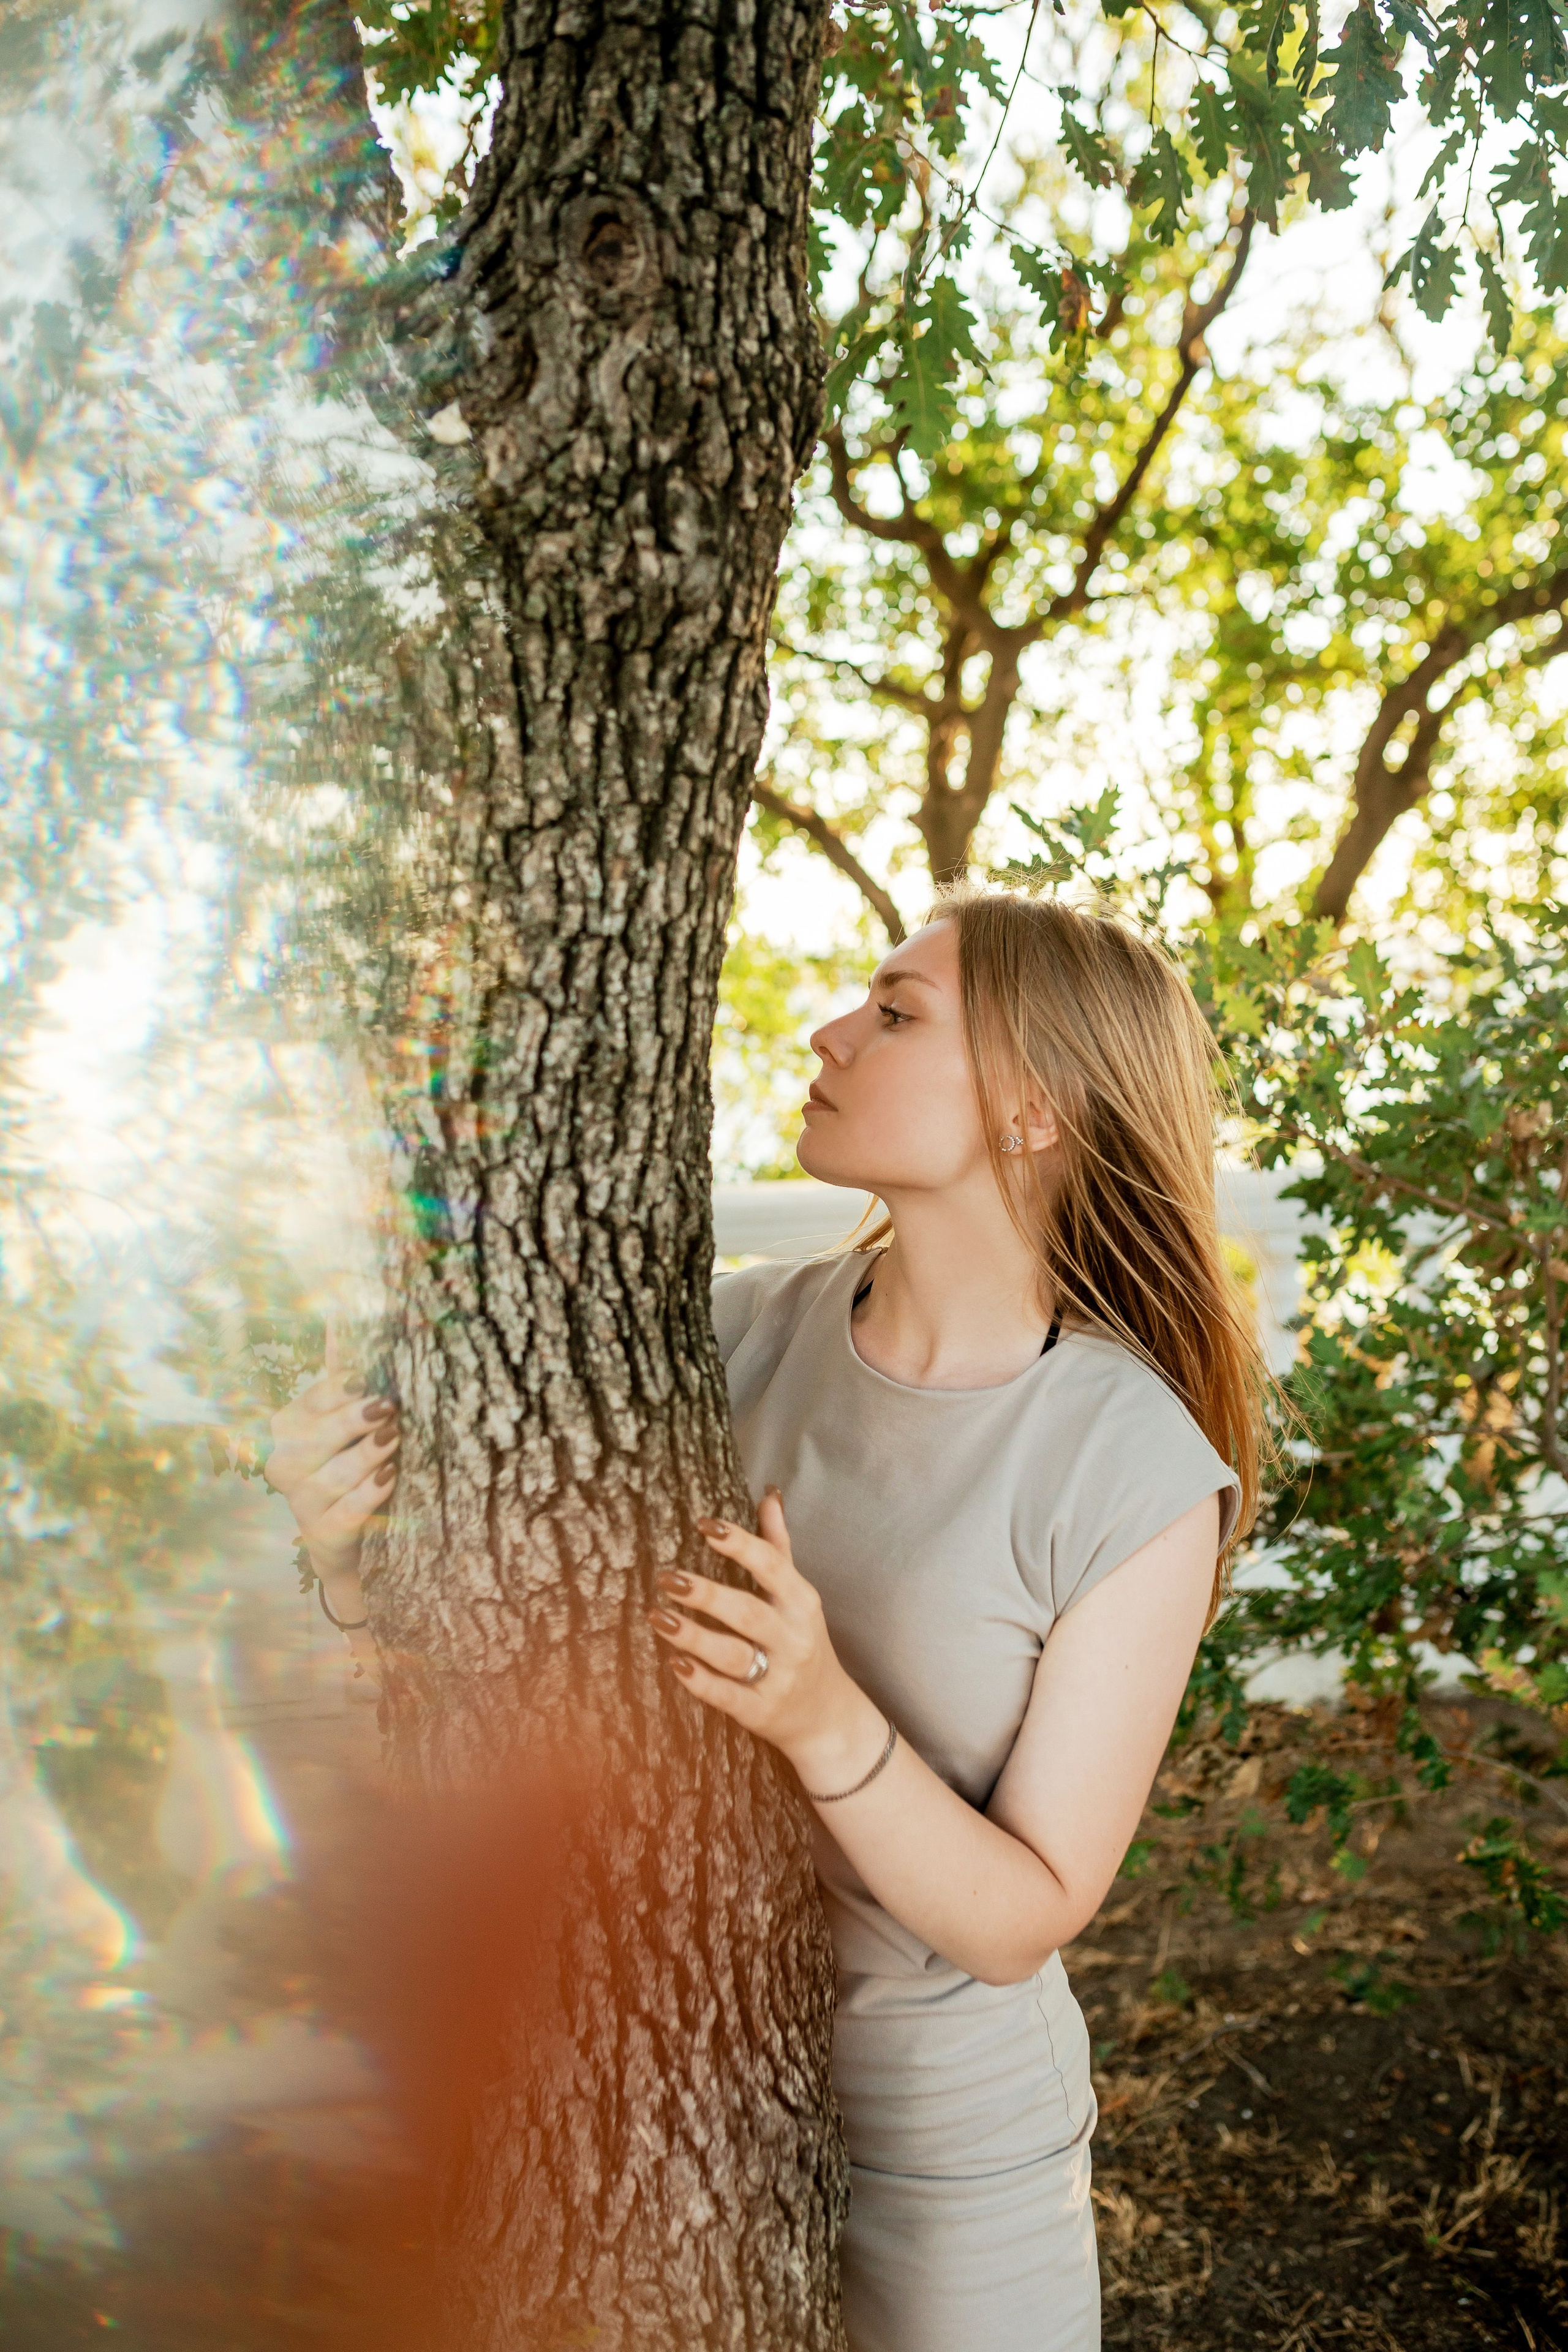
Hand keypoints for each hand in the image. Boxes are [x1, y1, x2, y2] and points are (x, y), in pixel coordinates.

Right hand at [265, 1325, 400, 1578]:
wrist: (347, 1537)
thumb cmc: (348, 1462)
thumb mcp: (344, 1417)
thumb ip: (343, 1372)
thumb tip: (343, 1311)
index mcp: (288, 1428)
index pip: (311, 1403)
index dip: (338, 1392)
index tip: (366, 1380)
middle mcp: (285, 1465)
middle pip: (315, 1439)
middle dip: (352, 1422)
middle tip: (388, 1407)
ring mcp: (302, 1504)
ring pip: (332, 1476)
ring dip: (365, 1456)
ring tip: (394, 1439)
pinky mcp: (324, 1537)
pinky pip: (346, 1514)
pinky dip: (368, 1496)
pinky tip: (388, 1479)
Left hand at [647, 1488, 887, 1793]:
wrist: (827, 1716)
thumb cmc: (803, 1643)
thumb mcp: (798, 1596)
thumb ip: (779, 1547)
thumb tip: (769, 1496)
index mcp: (801, 1603)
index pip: (772, 1566)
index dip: (739, 1543)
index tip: (703, 1524)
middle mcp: (793, 1638)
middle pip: (748, 1612)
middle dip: (705, 1594)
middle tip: (666, 1577)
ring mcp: (778, 1677)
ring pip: (733, 1655)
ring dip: (693, 1636)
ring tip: (658, 1617)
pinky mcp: (760, 1711)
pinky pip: (727, 1696)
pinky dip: (700, 1681)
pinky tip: (674, 1663)